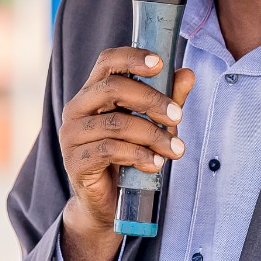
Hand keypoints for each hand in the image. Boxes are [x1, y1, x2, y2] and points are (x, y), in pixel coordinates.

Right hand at [58, 47, 195, 260]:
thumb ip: (166, 99)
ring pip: (116, 123)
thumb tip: (187, 74)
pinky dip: (139, 155)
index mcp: (93, 93)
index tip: (160, 63)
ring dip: (152, 135)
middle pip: (112, 88)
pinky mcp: (75, 161)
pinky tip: (155, 164)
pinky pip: (109, 150)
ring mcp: (72, 135)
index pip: (107, 61)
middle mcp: (77, 109)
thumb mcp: (152, 125)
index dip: (132, 57)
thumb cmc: (128, 157)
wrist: (107, 203)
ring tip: (175, 149)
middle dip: (151, 100)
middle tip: (177, 116)